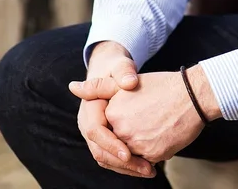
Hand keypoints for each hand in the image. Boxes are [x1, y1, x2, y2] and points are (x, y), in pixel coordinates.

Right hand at [70, 42, 154, 177]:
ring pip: (106, 158)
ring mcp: (96, 135)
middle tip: (147, 168)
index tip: (129, 153)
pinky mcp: (106, 140)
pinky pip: (113, 158)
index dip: (111, 144)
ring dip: (127, 168)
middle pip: (100, 151)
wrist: (113, 73)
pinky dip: (128, 165)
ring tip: (150, 170)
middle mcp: (88, 125)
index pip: (95, 131)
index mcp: (88, 109)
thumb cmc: (119, 70)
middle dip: (122, 163)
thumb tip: (129, 82)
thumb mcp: (121, 67)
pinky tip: (148, 166)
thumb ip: (125, 72)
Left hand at [101, 71, 210, 163]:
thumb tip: (72, 88)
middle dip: (126, 146)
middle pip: (117, 146)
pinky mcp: (154, 154)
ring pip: (131, 156)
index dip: (114, 133)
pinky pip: (147, 162)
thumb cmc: (162, 87)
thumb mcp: (128, 82)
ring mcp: (137, 144)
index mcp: (112, 113)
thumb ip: (98, 88)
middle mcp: (121, 130)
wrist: (192, 95)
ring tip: (152, 137)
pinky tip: (161, 140)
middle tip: (142, 135)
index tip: (127, 128)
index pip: (104, 133)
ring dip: (137, 154)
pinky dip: (151, 156)